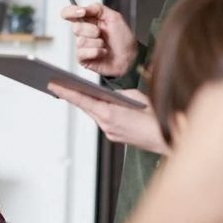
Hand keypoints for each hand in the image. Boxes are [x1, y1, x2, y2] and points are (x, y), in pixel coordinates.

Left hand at [49, 84, 168, 153]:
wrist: (169, 138)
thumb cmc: (156, 117)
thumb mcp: (136, 97)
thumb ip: (118, 94)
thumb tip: (109, 95)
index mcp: (109, 113)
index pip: (81, 99)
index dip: (65, 91)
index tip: (52, 84)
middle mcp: (106, 125)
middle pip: (86, 106)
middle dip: (73, 95)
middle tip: (58, 84)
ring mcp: (110, 133)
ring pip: (95, 114)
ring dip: (88, 103)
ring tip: (76, 91)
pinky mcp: (116, 136)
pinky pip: (104, 120)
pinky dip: (100, 111)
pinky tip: (100, 105)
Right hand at [61, 3, 137, 77]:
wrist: (130, 57)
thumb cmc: (124, 39)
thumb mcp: (114, 17)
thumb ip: (97, 8)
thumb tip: (82, 8)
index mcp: (89, 20)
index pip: (69, 13)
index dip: (71, 11)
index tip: (82, 12)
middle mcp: (83, 32)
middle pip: (75, 27)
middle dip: (92, 30)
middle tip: (102, 33)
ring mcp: (82, 46)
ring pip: (81, 41)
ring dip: (97, 43)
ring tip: (105, 45)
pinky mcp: (83, 58)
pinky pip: (82, 53)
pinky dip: (96, 52)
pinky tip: (103, 52)